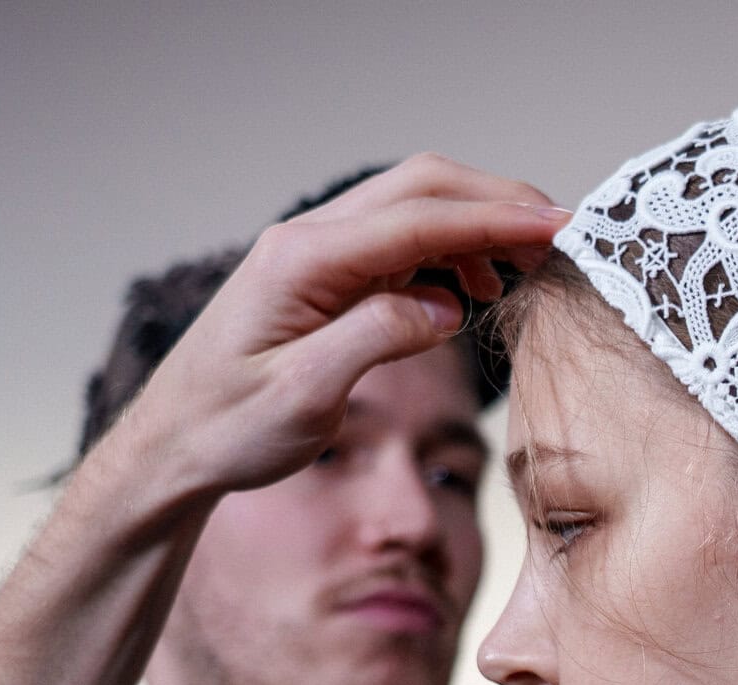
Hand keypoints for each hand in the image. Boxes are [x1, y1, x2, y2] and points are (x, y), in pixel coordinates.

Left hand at [101, 153, 566, 502]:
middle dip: (497, 203)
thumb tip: (442, 304)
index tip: (560, 229)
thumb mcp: (303, 395)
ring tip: (526, 269)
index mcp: (303, 260)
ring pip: (415, 208)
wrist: (174, 444)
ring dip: (478, 226)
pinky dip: (450, 253)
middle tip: (563, 235)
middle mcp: (310, 241)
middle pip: (422, 188)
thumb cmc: (227, 427)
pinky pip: (402, 244)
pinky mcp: (328, 277)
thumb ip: (375, 337)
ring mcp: (318, 255)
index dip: (496, 220)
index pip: (420, 217)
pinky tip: (473, 288)